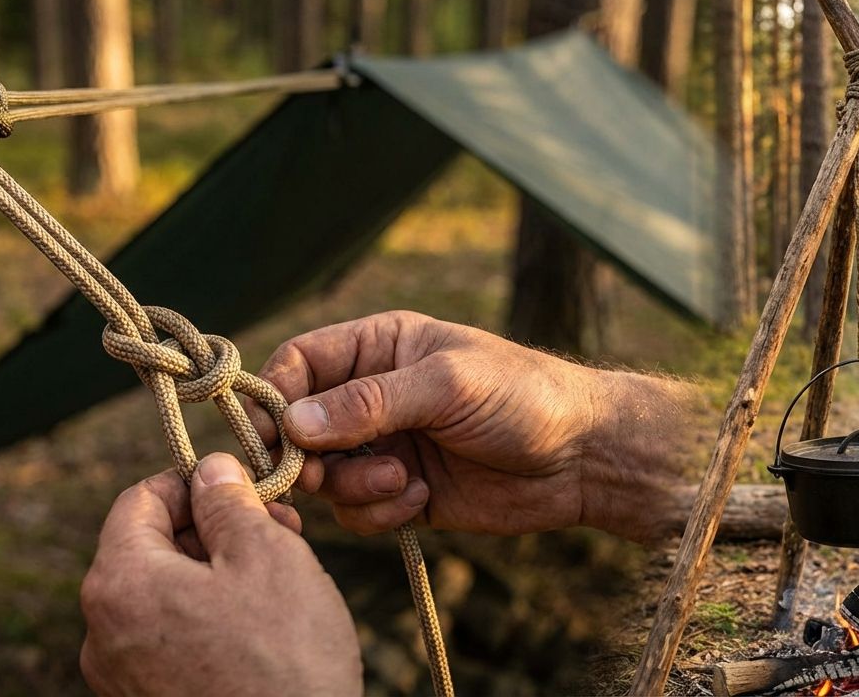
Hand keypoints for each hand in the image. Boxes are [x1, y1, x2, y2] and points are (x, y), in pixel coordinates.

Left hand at [79, 455, 362, 696]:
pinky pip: (170, 638)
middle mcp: (103, 631)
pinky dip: (209, 616)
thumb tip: (210, 470)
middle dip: (212, 528)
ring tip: (280, 574)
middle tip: (278, 526)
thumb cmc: (282, 660)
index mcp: (120, 581)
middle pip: (150, 547)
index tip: (244, 485)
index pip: (140, 499)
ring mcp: (121, 676)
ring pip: (165, 594)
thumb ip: (230, 502)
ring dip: (216, 571)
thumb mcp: (266, 556)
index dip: (194, 481)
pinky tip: (261, 623)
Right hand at [252, 311, 699, 544]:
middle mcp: (371, 395)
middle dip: (309, 456)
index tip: (276, 435)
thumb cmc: (523, 397)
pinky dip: (379, 513)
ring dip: (353, 486)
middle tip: (324, 474)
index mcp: (377, 347)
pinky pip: (356, 511)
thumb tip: (292, 422)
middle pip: (298, 427)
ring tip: (403, 481)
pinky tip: (423, 501)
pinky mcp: (400, 493)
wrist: (583, 458)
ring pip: (324, 476)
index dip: (276, 398)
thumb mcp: (446, 386)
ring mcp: (384, 446)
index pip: (298, 364)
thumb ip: (369, 402)